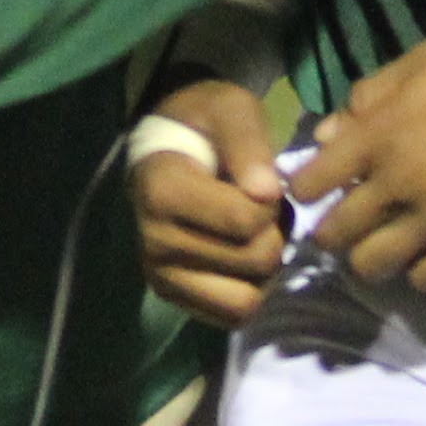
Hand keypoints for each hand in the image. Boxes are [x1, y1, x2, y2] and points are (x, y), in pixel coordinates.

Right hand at [132, 74, 286, 326]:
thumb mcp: (231, 109)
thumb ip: (248, 144)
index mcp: (162, 190)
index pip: (246, 221)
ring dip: (263, 269)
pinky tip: (240, 260)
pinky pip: (232, 316)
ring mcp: (160, 274)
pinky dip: (248, 290)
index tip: (258, 181)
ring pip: (246, 299)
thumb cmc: (203, 125)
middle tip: (257, 208)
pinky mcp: (171, 296)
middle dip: (272, 233)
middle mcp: (153, 241)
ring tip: (251, 236)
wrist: (165, 148)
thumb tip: (267, 193)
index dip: (270, 201)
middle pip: (254, 259)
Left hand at [288, 31, 425, 292]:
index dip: (305, 189)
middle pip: (335, 235)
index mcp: (379, 136)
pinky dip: (417, 271)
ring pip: (373, 266)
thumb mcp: (423, 62)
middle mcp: (399, 185)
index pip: (311, 183)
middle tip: (340, 227)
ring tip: (380, 245)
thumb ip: (370, 96)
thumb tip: (328, 131)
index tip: (314, 190)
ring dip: (368, 258)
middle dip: (329, 234)